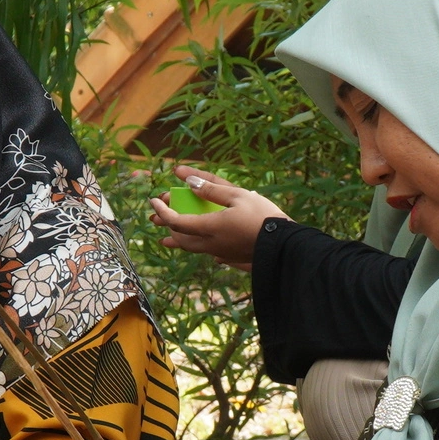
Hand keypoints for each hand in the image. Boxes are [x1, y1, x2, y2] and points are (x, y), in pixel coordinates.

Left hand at [151, 166, 283, 269]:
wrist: (284, 246)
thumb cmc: (263, 217)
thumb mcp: (238, 196)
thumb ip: (212, 189)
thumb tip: (188, 182)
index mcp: (210, 227)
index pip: (176, 221)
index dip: (163, 210)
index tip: (154, 200)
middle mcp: (210, 243)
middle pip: (180, 236)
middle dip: (166, 224)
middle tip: (158, 214)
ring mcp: (220, 252)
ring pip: (191, 248)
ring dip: (177, 240)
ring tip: (167, 238)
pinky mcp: (229, 257)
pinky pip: (205, 252)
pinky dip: (194, 246)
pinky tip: (198, 246)